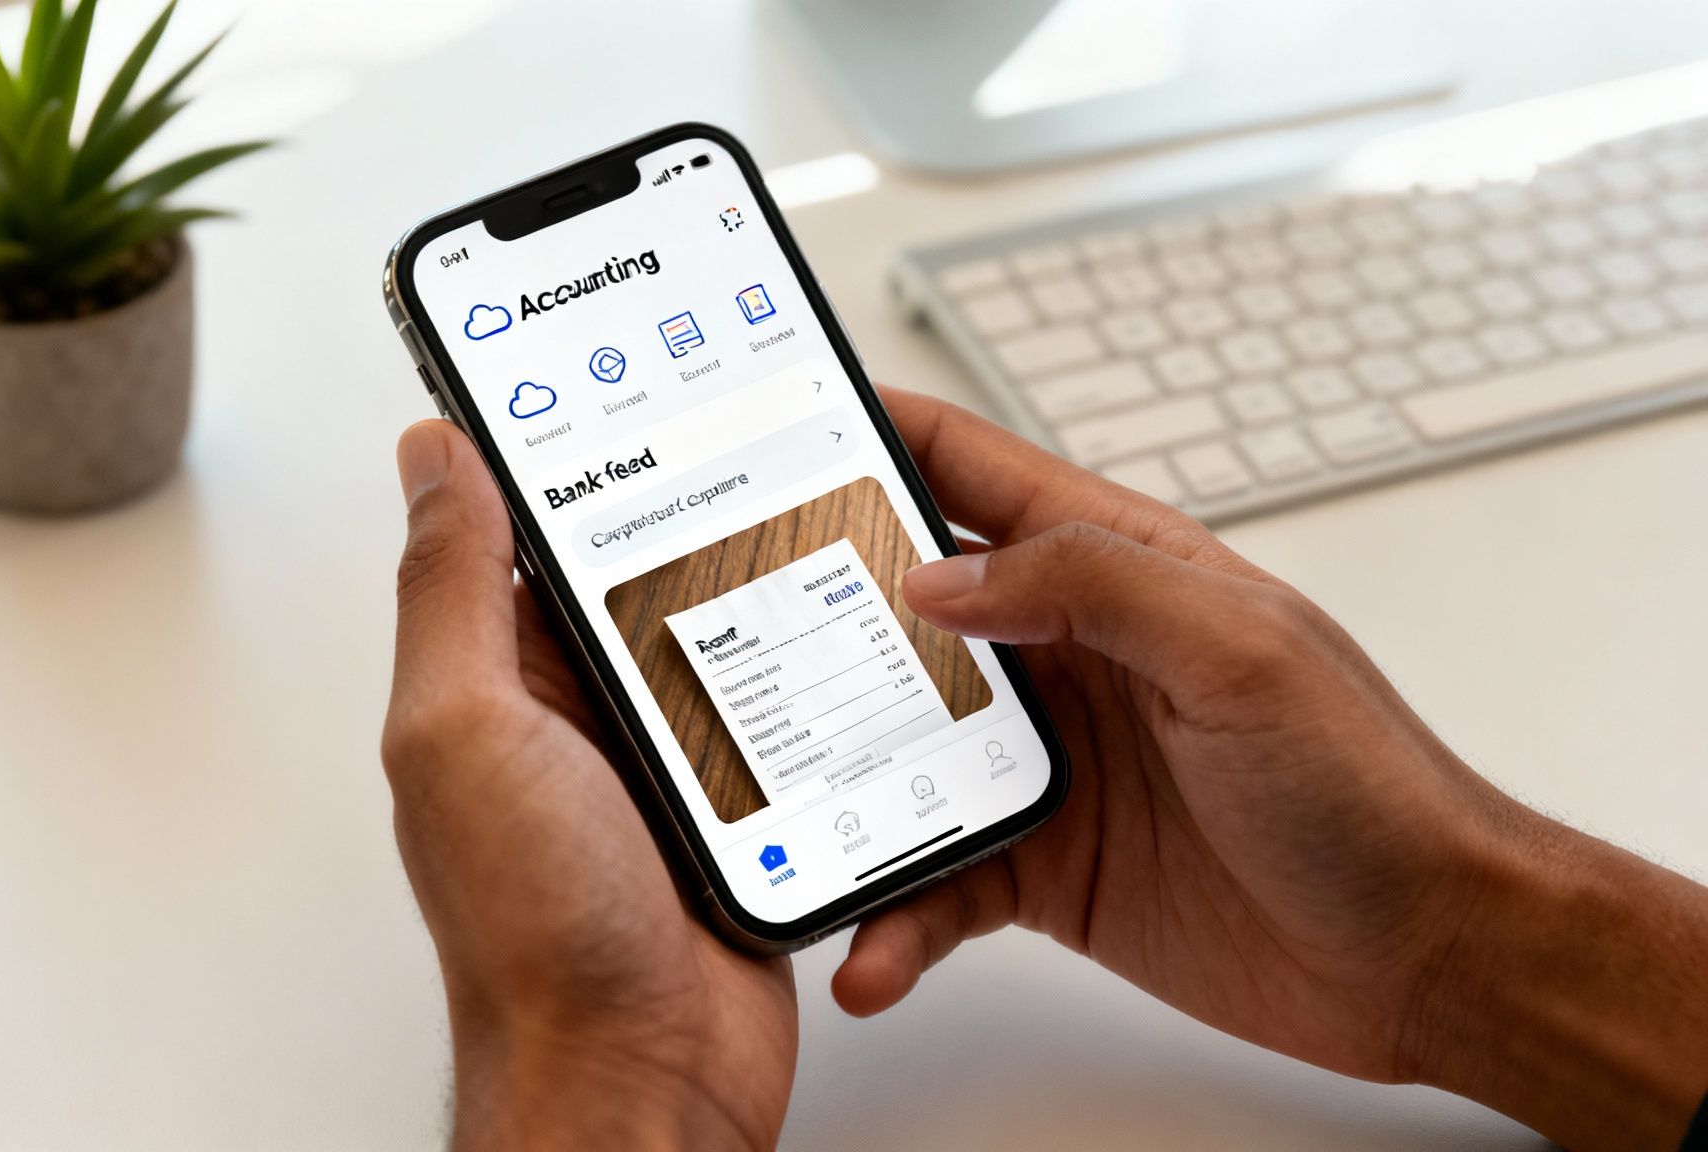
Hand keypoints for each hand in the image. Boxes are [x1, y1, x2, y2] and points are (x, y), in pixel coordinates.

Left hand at [381, 421, 795, 1150]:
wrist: (641, 1078)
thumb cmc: (537, 937)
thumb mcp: (468, 732)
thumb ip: (452, 591)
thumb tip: (436, 456)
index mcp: (499, 677)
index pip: (519, 526)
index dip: (556, 444)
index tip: (600, 363)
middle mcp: (574, 711)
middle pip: (638, 569)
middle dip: (690, 506)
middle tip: (747, 425)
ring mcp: (657, 758)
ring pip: (717, 632)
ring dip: (758, 592)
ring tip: (810, 517)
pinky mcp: (733, 804)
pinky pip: (774, 711)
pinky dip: (807, 680)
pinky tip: (841, 641)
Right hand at [834, 388, 1707, 1149]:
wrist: (1423, 952)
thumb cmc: (1368, 788)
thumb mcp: (1238, 651)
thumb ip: (1090, 585)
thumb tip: (941, 573)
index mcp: (1118, 570)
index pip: (973, 472)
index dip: (877, 435)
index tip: (780, 428)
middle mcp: (1070, 656)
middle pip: (904, 610)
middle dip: (813, 615)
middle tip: (726, 633)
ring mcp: (1051, 760)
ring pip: (899, 749)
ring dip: (840, 785)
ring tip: (784, 821)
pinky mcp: (1042, 862)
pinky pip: (937, 875)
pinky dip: (894, 912)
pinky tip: (874, 945)